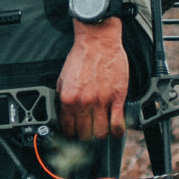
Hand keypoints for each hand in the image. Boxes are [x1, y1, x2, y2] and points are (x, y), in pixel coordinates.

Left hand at [56, 23, 128, 140]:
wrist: (98, 41)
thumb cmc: (81, 57)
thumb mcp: (62, 77)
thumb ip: (61, 96)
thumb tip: (62, 113)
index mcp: (67, 98)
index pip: (67, 128)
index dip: (71, 134)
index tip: (74, 134)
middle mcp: (83, 102)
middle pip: (84, 134)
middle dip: (85, 136)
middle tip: (88, 132)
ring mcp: (101, 102)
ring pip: (101, 133)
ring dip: (100, 135)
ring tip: (101, 130)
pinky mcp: (117, 98)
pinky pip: (117, 125)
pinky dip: (116, 132)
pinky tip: (115, 130)